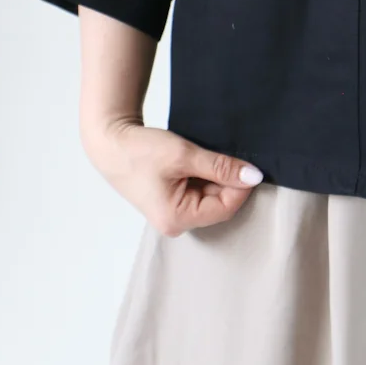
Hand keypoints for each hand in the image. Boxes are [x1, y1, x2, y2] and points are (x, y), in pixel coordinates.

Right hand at [83, 119, 264, 236]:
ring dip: (217, 176)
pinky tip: (201, 160)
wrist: (111, 141)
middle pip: (220, 204)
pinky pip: (200, 190)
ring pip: (211, 196)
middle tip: (230, 155)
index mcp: (177, 219)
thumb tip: (254, 176)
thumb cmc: (141, 150)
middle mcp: (175, 222)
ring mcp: (173, 212)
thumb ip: (221, 167)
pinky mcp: (172, 200)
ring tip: (209, 155)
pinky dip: (206, 175)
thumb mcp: (184, 155)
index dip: (241, 186)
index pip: (226, 208)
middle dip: (229, 180)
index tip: (250, 164)